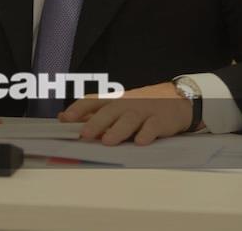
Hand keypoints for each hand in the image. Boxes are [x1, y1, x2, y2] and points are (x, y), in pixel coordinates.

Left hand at [59, 82, 193, 145]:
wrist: (177, 99)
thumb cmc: (142, 106)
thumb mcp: (117, 106)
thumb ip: (92, 113)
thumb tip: (64, 117)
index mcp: (114, 101)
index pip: (93, 101)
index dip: (79, 109)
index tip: (66, 119)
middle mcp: (127, 104)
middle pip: (110, 111)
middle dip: (96, 122)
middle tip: (85, 134)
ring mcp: (144, 111)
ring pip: (129, 119)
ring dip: (118, 129)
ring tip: (108, 140)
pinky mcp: (160, 120)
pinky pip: (152, 127)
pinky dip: (146, 133)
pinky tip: (140, 141)